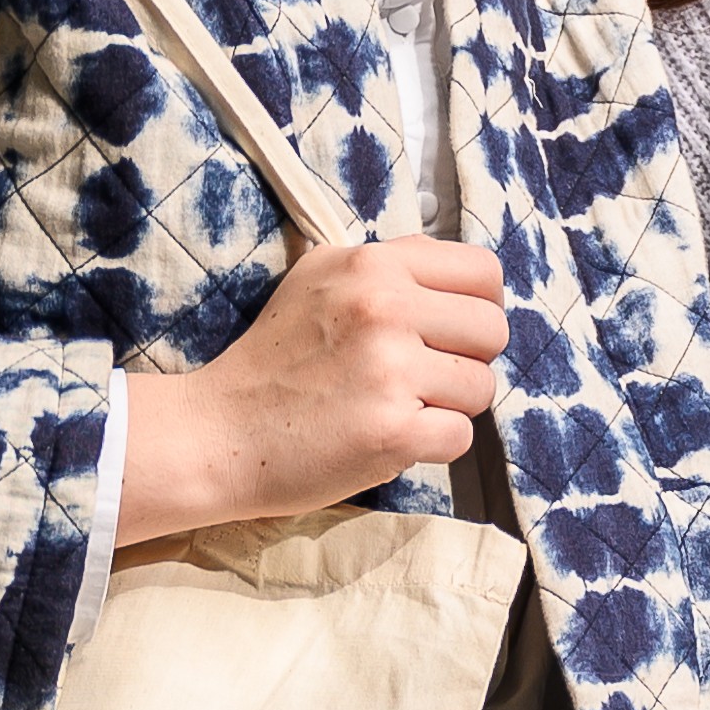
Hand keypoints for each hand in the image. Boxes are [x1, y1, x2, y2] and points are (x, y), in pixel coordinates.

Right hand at [115, 239, 505, 545]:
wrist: (216, 433)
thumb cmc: (274, 361)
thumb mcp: (321, 281)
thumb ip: (389, 270)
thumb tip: (460, 277)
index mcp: (372, 264)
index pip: (483, 271)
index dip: (478, 305)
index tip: (450, 330)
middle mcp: (383, 307)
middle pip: (493, 330)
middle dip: (467, 358)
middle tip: (419, 376)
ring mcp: (389, 369)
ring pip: (482, 386)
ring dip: (449, 405)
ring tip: (396, 406)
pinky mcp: (392, 430)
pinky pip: (461, 437)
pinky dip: (432, 445)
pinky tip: (387, 437)